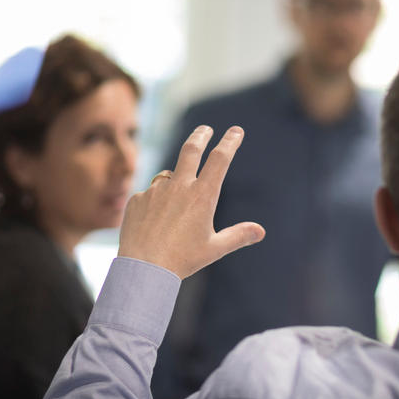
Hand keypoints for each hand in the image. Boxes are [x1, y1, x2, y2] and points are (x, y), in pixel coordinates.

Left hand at [117, 125, 265, 278]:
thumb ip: (238, 236)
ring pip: (168, 176)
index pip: (220, 159)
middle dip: (200, 135)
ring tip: (175, 211)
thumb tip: (260, 231)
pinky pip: (149, 195)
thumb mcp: (214, 249)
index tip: (236, 130)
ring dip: (175, 183)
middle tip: (205, 129)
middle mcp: (179, 187)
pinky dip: (155, 203)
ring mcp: (156, 190)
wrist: (144, 269)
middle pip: (191, 149)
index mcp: (202, 195)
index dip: (230, 141)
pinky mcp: (138, 199)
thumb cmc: (182, 260)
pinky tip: (155, 224)